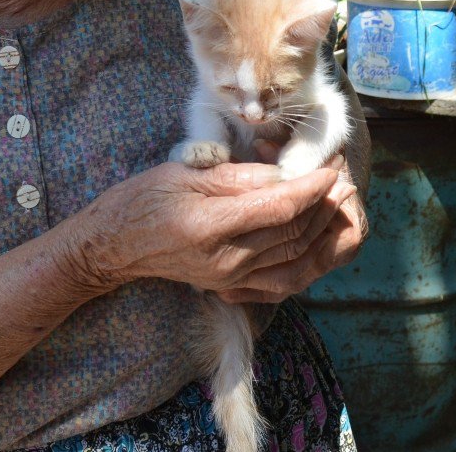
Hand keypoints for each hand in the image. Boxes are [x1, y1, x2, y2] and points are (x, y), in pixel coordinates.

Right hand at [69, 158, 355, 295]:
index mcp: (208, 224)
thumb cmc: (142, 199)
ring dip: (322, 230)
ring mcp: (230, 279)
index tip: (329, 168)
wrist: (115, 245)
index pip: (277, 207)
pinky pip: (283, 280)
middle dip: (323, 204)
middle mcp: (225, 259)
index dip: (309, 188)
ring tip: (337, 203)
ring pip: (295, 258)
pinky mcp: (232, 287)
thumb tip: (281, 174)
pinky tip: (317, 239)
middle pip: (292, 233)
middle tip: (341, 177)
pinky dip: (308, 260)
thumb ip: (235, 175)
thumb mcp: (184, 172)